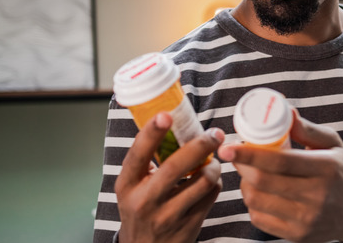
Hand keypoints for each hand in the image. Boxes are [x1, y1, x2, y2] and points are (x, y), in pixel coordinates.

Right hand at [115, 112, 223, 242]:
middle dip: (200, 145)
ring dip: (213, 166)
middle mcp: (144, 201)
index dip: (151, 133)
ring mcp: (167, 216)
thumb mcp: (132, 187)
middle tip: (215, 133)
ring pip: (202, 181)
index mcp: (127, 185)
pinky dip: (215, 183)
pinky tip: (210, 181)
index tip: (166, 115)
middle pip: (175, 166)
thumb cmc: (140, 209)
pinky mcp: (188, 226)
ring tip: (213, 161)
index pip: (137, 155)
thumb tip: (168, 121)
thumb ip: (146, 161)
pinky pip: (211, 195)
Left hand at [217, 110, 342, 242]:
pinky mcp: (298, 235)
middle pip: (263, 182)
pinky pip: (259, 219)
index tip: (228, 147)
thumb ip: (308, 129)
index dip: (249, 154)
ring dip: (245, 184)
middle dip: (241, 166)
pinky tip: (260, 192)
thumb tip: (285, 110)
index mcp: (326, 168)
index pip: (280, 161)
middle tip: (235, 155)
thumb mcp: (333, 144)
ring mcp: (306, 219)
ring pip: (257, 200)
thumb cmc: (342, 172)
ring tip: (251, 173)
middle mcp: (317, 196)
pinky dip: (252, 203)